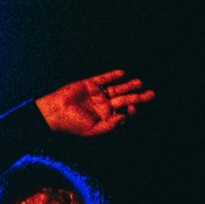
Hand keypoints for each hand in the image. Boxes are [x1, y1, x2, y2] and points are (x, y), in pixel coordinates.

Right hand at [34, 69, 155, 136]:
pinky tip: (122, 73)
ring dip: (128, 85)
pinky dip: (112, 76)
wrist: (52, 113)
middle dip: (138, 97)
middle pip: (124, 99)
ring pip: (116, 89)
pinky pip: (103, 79)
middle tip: (151, 94)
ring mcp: (96, 95)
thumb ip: (111, 124)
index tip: (133, 108)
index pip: (124, 112)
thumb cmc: (71, 125)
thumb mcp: (93, 130)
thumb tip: (126, 117)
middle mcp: (102, 106)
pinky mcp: (88, 84)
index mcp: (105, 118)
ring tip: (140, 83)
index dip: (132, 110)